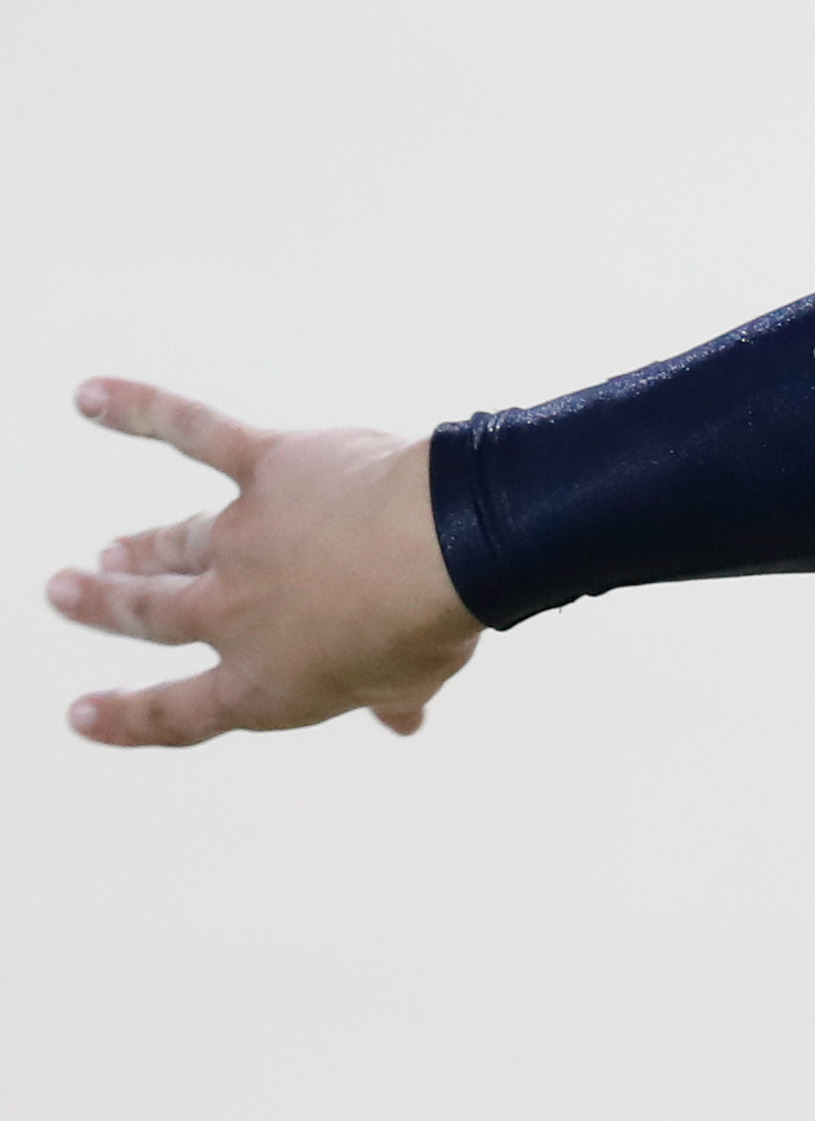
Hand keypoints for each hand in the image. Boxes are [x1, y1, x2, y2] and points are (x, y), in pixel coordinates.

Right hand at [46, 379, 481, 746]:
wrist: (446, 549)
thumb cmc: (432, 622)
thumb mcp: (410, 681)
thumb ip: (394, 701)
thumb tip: (405, 725)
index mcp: (264, 683)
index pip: (179, 712)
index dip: (127, 717)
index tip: (82, 713)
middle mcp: (236, 612)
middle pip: (151, 613)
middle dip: (103, 604)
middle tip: (62, 589)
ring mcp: (244, 536)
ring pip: (174, 542)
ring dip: (137, 545)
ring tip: (104, 550)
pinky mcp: (269, 465)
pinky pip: (195, 431)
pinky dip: (141, 409)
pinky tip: (91, 395)